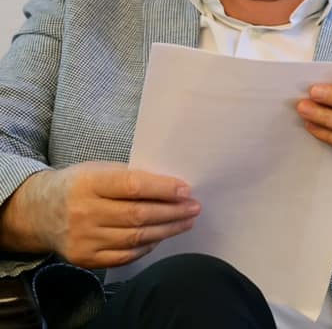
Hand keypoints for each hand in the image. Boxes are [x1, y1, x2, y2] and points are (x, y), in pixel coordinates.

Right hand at [0, 161, 198, 268]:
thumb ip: (130, 178)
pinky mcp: (83, 258)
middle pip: (137, 216)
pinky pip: (123, 256)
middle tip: (194, 208)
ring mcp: (82, 239)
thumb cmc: (80, 185)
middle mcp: (83, 213)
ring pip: (134, 238)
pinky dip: (146, 247)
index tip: (187, 190)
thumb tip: (173, 187)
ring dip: (166, 230)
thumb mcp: (99, 170)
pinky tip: (160, 237)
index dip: (163, 189)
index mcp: (89, 183)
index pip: (132, 186)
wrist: (39, 212)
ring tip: (186, 222)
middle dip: (172, 212)